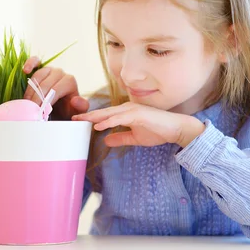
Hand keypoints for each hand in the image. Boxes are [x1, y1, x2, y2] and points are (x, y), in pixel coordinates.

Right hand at [22, 56, 88, 120]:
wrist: (60, 108)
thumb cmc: (67, 110)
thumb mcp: (76, 112)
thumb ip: (80, 107)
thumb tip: (74, 100)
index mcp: (70, 81)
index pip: (55, 90)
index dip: (46, 101)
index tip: (39, 113)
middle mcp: (60, 73)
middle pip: (45, 84)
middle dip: (37, 98)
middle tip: (31, 110)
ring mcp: (49, 69)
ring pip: (38, 75)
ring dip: (30, 90)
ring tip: (26, 102)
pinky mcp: (40, 67)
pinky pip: (35, 61)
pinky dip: (30, 63)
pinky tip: (25, 70)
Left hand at [72, 102, 205, 147]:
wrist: (176, 129)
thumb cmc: (158, 131)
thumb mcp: (135, 138)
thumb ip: (121, 138)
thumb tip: (106, 141)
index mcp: (125, 113)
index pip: (105, 115)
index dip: (92, 118)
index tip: (78, 121)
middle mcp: (127, 108)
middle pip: (103, 112)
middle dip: (88, 115)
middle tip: (73, 118)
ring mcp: (133, 110)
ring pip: (110, 113)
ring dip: (95, 117)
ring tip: (82, 121)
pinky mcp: (139, 114)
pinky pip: (121, 118)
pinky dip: (109, 121)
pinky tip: (99, 126)